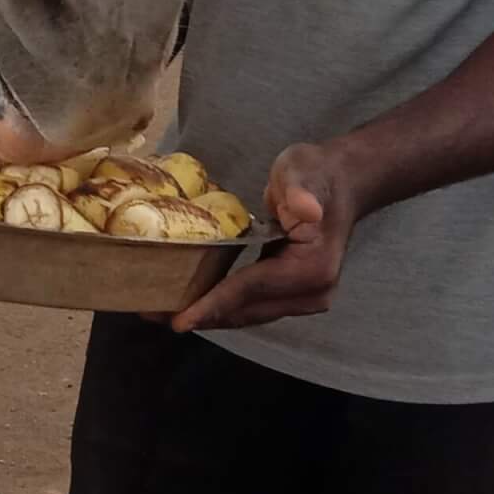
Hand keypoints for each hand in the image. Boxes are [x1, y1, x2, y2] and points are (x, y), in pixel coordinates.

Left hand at [170, 141, 359, 333]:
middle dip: (203, 316)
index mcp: (312, 268)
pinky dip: (222, 306)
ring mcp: (304, 297)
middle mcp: (311, 292)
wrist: (339, 182)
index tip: (180, 321)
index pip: (252, 290)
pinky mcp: (292, 292)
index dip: (214, 304)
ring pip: (248, 313)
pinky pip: (251, 304)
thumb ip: (300, 191)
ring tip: (163, 314)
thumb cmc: (315, 175)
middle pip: (247, 310)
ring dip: (210, 316)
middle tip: (154, 316)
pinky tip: (193, 303)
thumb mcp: (303, 172)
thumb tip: (306, 210)